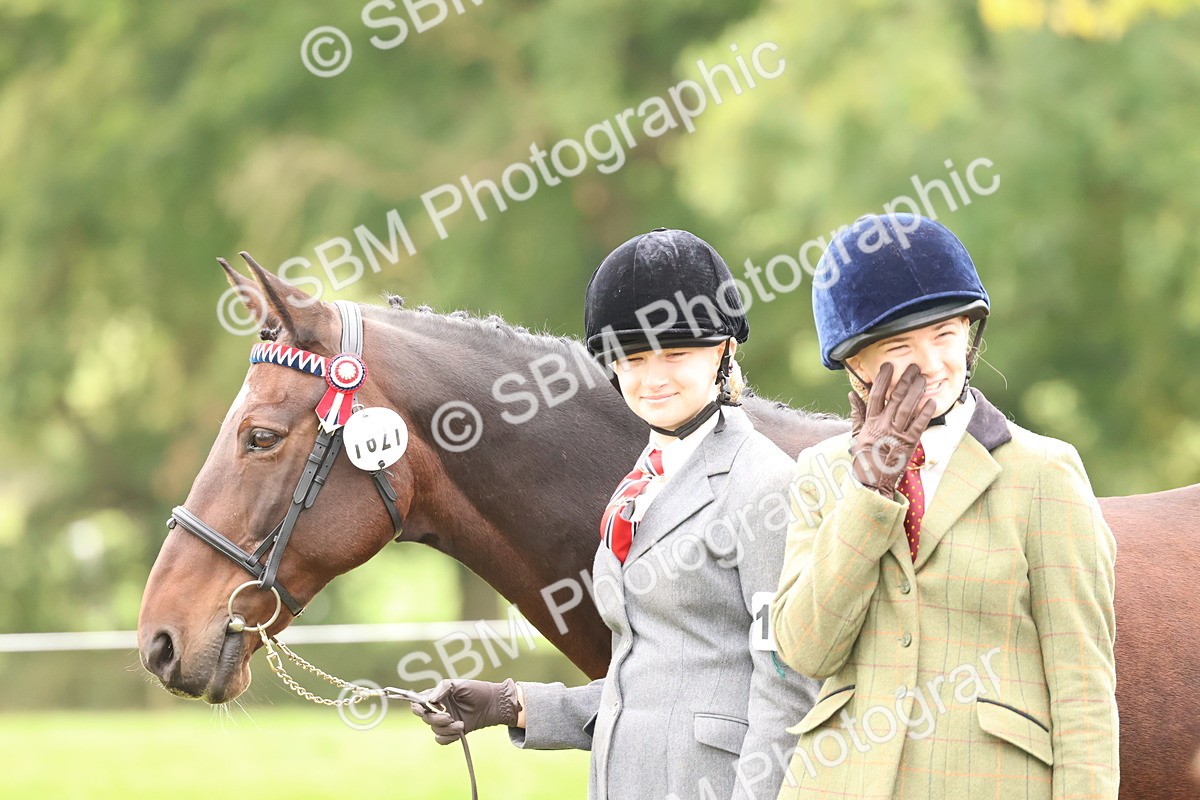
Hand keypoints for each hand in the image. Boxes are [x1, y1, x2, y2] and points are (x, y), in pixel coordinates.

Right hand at [409, 678, 521, 744]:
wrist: (494, 704)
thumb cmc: (477, 690)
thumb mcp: (460, 685)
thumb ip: (443, 689)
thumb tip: (430, 700)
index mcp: (438, 696)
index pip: (419, 702)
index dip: (416, 707)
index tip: (420, 709)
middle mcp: (439, 709)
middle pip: (426, 718)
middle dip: (435, 719)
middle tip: (449, 717)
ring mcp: (446, 721)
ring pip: (435, 730)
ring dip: (446, 729)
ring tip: (461, 724)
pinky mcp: (453, 732)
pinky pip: (441, 740)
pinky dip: (448, 737)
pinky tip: (459, 731)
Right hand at [849, 362, 936, 496]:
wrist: (872, 481)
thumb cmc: (864, 458)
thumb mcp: (856, 435)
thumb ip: (856, 414)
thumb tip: (852, 394)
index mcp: (870, 422)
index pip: (876, 395)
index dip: (882, 380)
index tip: (888, 367)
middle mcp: (883, 425)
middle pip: (895, 398)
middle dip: (904, 380)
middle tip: (913, 367)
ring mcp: (896, 434)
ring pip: (908, 407)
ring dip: (916, 391)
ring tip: (922, 378)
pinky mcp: (909, 443)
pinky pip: (918, 425)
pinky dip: (925, 412)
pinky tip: (931, 401)